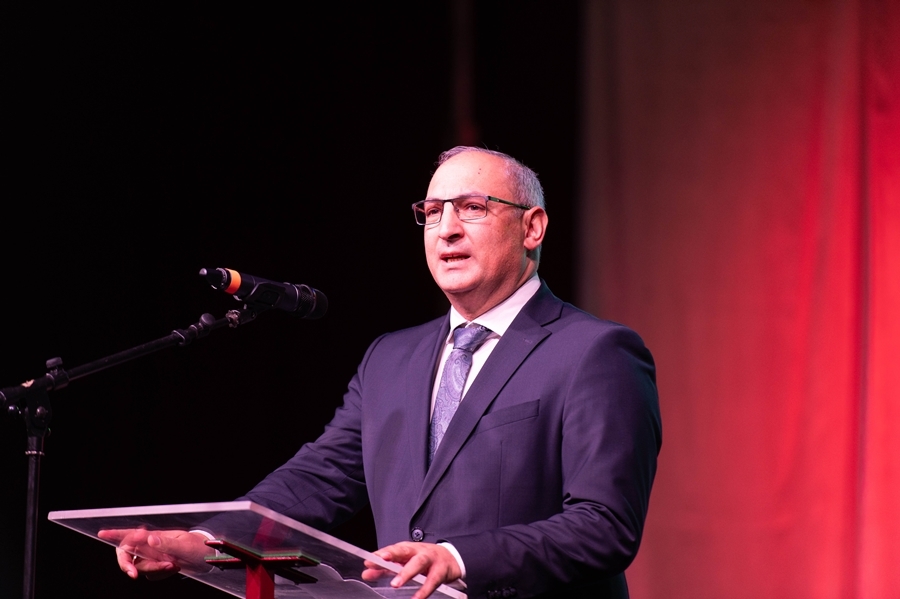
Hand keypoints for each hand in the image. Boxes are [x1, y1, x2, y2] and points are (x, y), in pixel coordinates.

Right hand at [97, 528, 212, 579]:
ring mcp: (154, 556)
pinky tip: (173, 567)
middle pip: (127, 554)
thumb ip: (168, 543)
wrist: (209, 557)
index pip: (131, 534)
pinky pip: (151, 574)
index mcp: (155, 535)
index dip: (115, 534)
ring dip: (153, 569)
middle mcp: (151, 545)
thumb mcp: (186, 544)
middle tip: (134, 575)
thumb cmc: (198, 546)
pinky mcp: (158, 566)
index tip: (102, 534)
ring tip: (173, 564)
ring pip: (140, 567)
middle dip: (127, 565)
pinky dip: (160, 574)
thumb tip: (150, 539)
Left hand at [362, 542, 461, 598]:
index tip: (369, 562)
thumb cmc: (424, 560)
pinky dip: (424, 591)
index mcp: (408, 548)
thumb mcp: (404, 562)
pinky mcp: (441, 571)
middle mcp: (418, 551)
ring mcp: (431, 560)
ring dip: (407, 572)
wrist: (451, 558)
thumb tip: (366, 573)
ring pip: (418, 563)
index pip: (392, 549)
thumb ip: (385, 569)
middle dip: (392, 555)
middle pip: (404, 550)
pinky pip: (432, 581)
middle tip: (380, 562)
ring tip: (395, 583)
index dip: (381, 554)